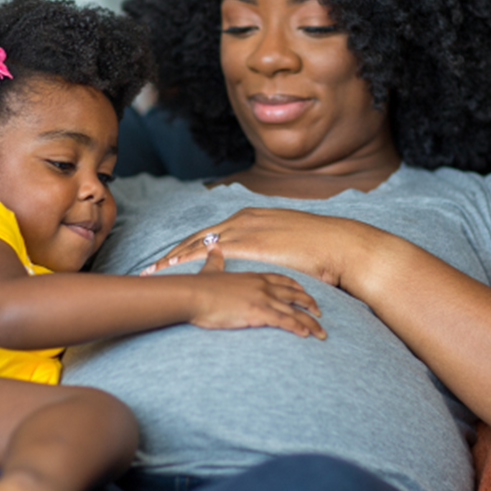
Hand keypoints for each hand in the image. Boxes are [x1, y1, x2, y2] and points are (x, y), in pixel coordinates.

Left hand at [141, 207, 368, 287]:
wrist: (339, 245)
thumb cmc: (319, 248)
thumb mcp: (287, 241)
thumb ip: (269, 246)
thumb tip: (263, 258)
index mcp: (250, 217)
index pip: (211, 234)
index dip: (189, 247)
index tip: (171, 260)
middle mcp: (242, 219)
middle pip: (198, 237)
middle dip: (173, 253)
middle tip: (152, 268)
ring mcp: (245, 229)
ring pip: (198, 244)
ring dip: (174, 259)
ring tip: (154, 272)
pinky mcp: (250, 244)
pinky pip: (210, 253)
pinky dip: (189, 262)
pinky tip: (176, 272)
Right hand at [185, 245, 325, 338]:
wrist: (192, 294)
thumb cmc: (198, 286)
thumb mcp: (210, 270)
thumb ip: (215, 260)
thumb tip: (213, 248)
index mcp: (253, 276)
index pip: (281, 279)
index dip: (296, 286)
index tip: (305, 292)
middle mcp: (262, 285)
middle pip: (294, 294)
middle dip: (309, 303)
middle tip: (320, 312)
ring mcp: (262, 298)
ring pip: (294, 310)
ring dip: (310, 322)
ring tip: (321, 332)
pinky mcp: (258, 312)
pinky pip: (284, 321)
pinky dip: (298, 328)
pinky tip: (306, 334)